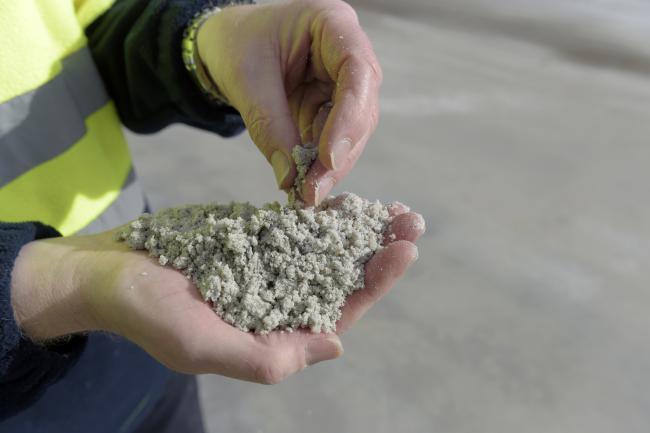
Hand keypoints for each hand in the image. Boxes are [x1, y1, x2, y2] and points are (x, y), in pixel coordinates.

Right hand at [10, 207, 422, 383]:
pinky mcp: (254, 242)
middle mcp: (280, 303)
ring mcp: (269, 269)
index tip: (403, 249)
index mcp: (276, 335)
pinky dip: (323, 216)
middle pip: (342, 278)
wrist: (108, 274)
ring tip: (393, 207)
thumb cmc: (149, 315)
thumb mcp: (204, 346)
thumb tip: (336, 345)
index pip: (340, 311)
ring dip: (360, 230)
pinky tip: (348, 199)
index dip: (376, 283)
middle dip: (378, 251)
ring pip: (326, 251)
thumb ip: (267, 356)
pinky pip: (298, 229)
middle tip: (412, 220)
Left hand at [197, 0, 381, 204]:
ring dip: (330, 166)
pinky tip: (305, 185)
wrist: (223, 44)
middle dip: (338, 154)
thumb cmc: (235, 44)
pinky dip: (319, 165)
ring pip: (351, 131)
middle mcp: (347, 52)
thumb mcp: (246, 79)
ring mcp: (341, 82)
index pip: (358, 71)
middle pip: (361, 108)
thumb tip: (290, 178)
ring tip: (307, 194)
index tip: (330, 158)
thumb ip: (269, 126)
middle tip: (314, 192)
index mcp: (332, 23)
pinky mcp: (330, 106)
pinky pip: (332, 139)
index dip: (349, 118)